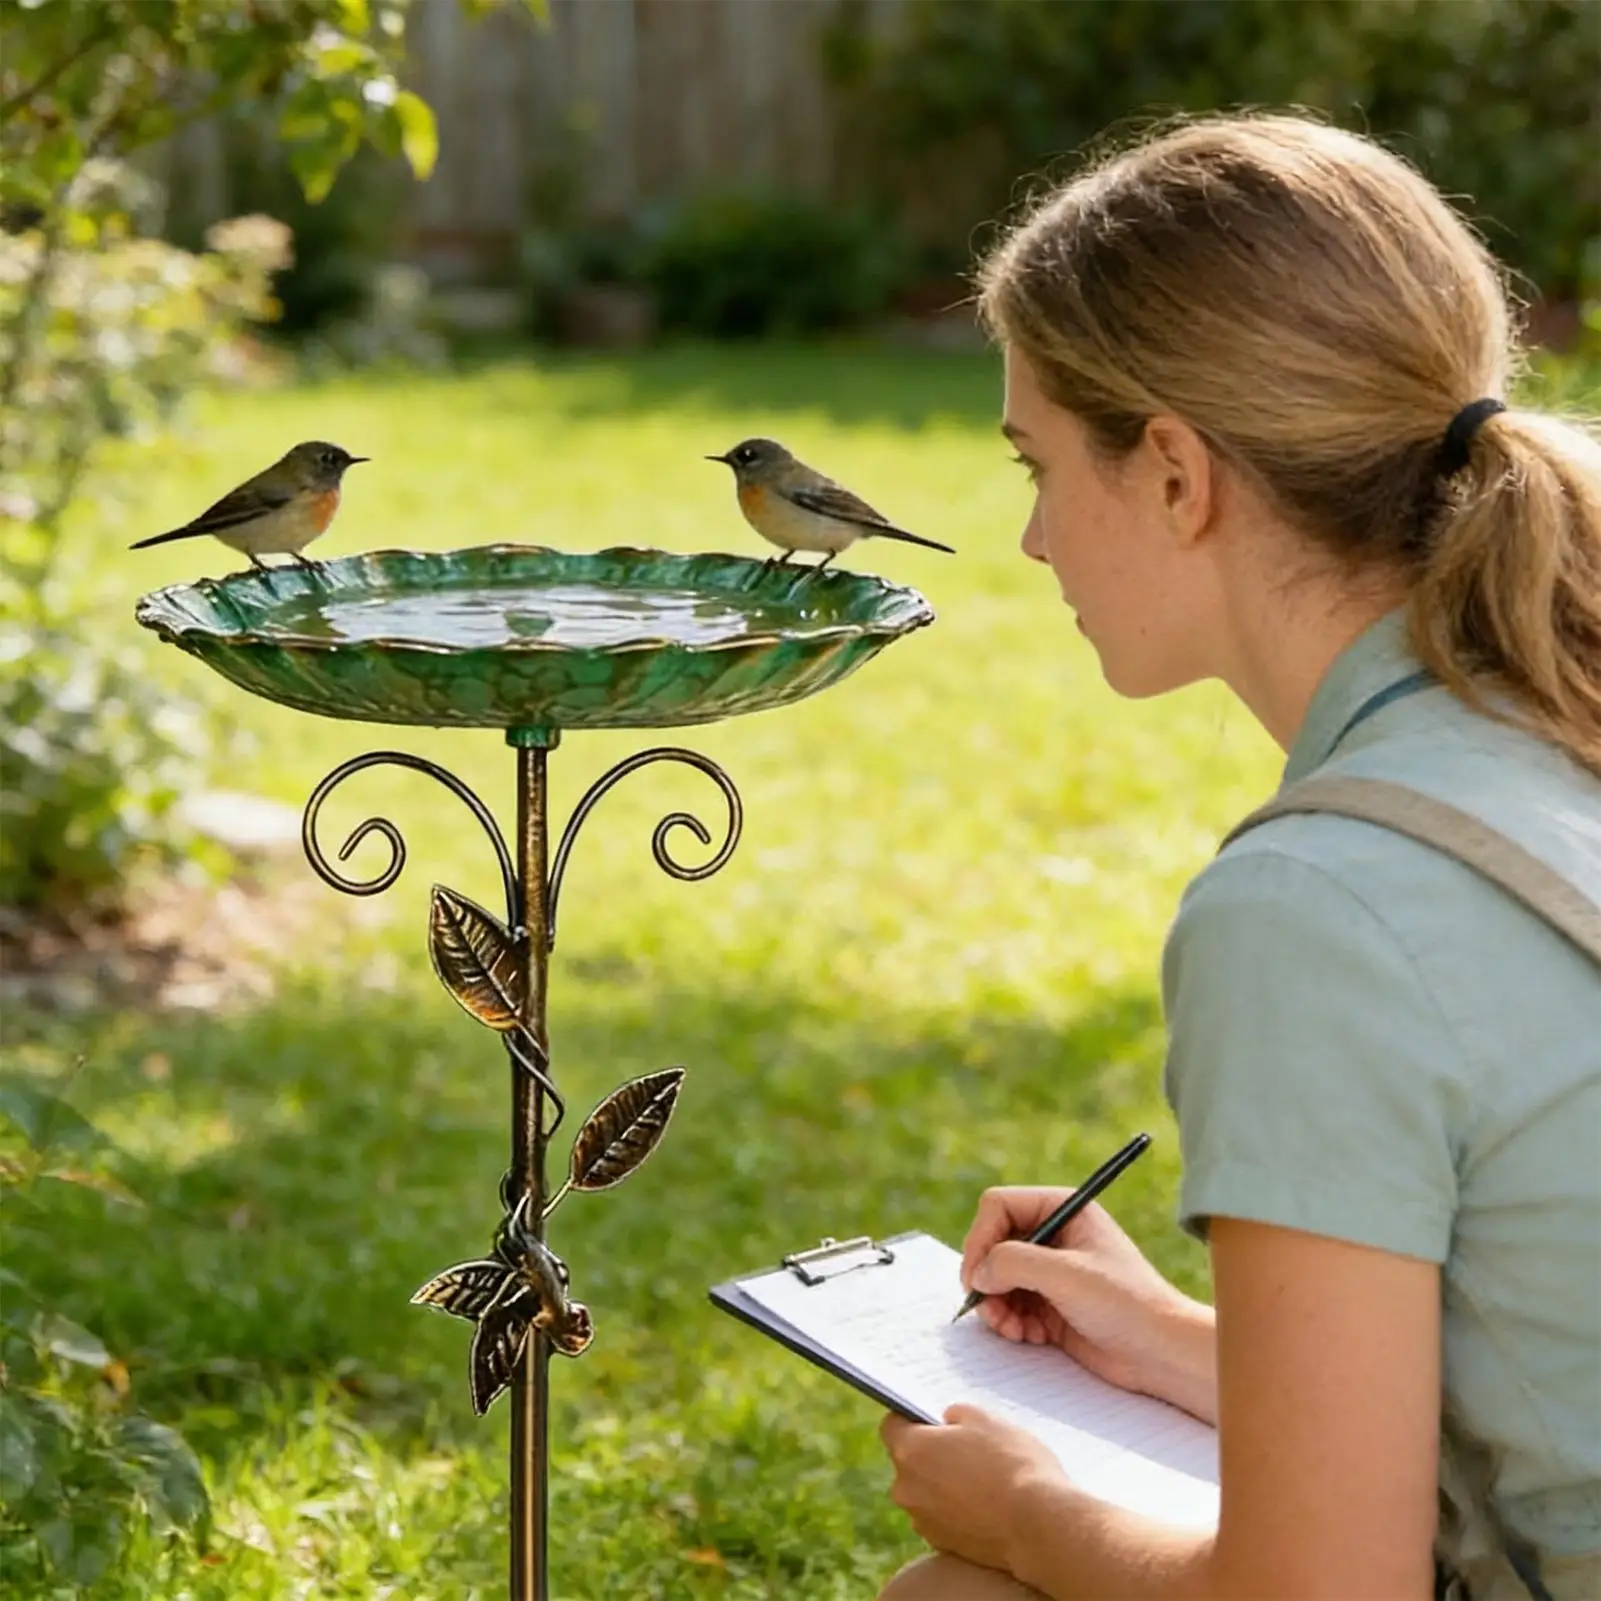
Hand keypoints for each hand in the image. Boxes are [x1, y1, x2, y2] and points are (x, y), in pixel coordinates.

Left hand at [880, 1405, 1067, 1571]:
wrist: (1037, 1526)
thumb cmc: (1012, 1464)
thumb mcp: (987, 1418)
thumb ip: (957, 1414)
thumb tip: (947, 1421)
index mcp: (910, 1450)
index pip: (892, 1426)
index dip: (912, 1418)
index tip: (934, 1419)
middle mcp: (906, 1488)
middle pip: (909, 1461)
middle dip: (931, 1453)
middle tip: (967, 1448)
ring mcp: (922, 1521)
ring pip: (925, 1492)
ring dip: (944, 1484)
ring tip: (983, 1478)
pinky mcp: (942, 1545)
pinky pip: (941, 1517)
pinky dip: (956, 1510)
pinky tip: (986, 1505)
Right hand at [961, 1187, 1213, 1416]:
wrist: (1161, 1353)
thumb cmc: (1126, 1303)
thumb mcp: (1067, 1274)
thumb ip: (1014, 1261)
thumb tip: (978, 1272)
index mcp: (1062, 1208)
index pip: (999, 1206)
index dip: (981, 1238)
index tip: (977, 1277)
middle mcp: (1053, 1234)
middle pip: (991, 1244)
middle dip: (986, 1279)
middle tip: (989, 1310)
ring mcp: (1050, 1270)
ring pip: (995, 1278)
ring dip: (995, 1306)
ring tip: (1011, 1329)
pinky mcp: (1049, 1303)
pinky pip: (1009, 1305)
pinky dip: (1010, 1322)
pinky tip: (1030, 1337)